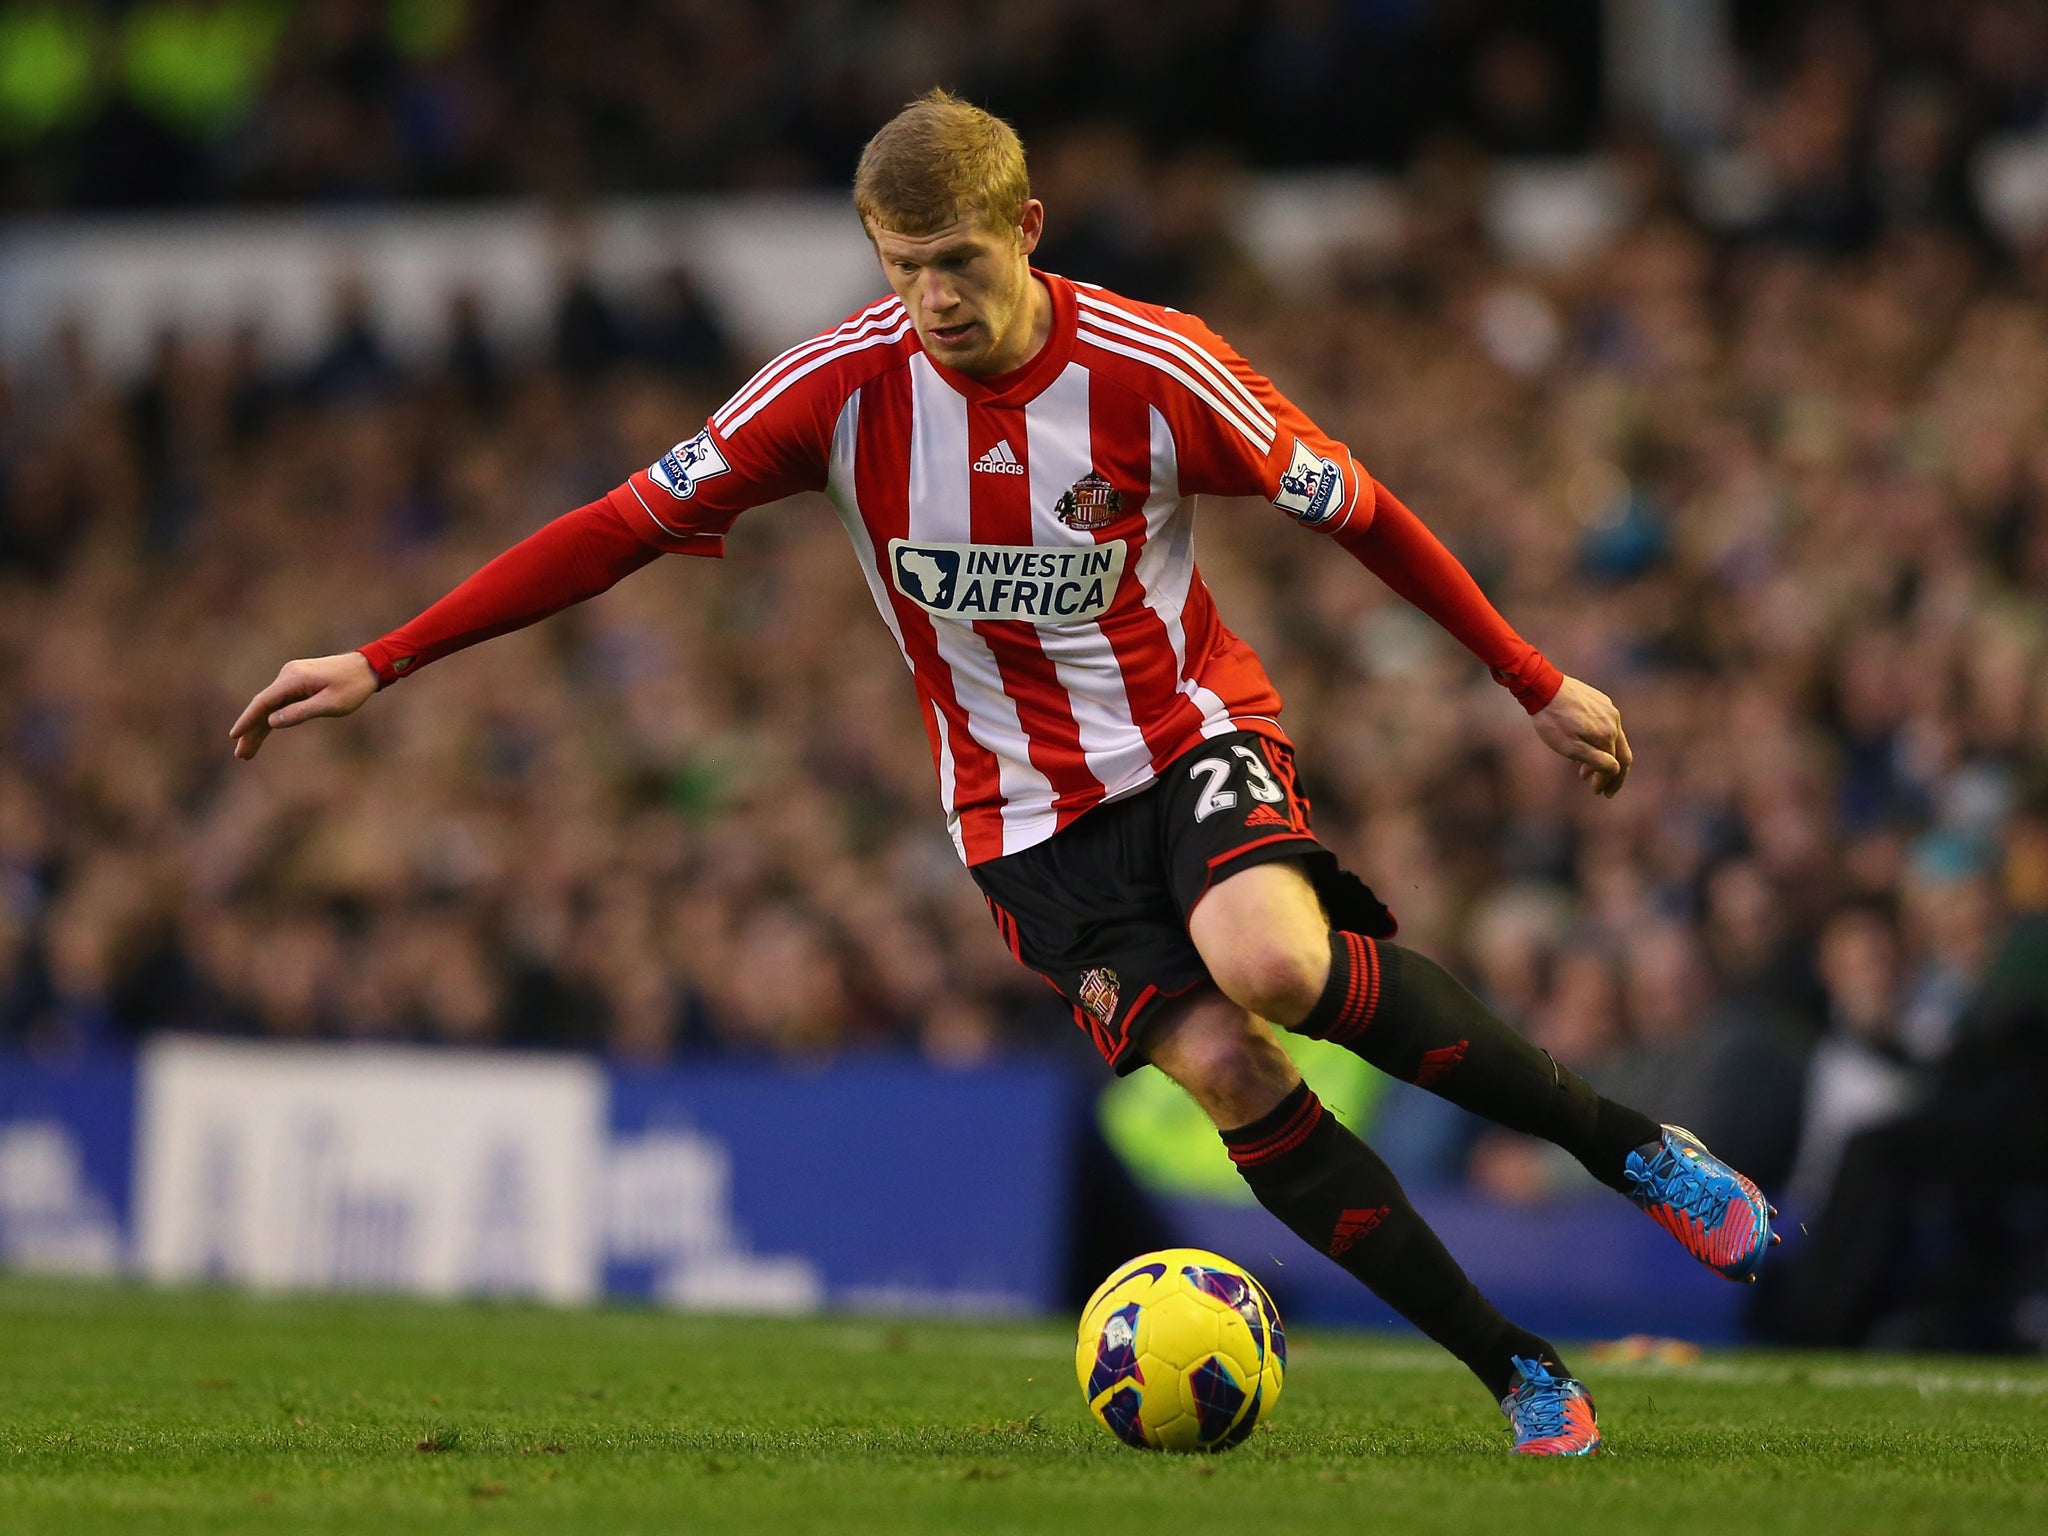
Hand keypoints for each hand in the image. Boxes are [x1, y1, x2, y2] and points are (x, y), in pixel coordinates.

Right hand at [229, 652, 377, 760]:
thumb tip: (272, 722)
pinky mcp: (298, 683)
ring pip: (270, 707)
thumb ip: (301, 712)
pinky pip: (280, 703)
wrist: (367, 667)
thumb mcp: (331, 704)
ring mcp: (292, 679)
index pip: (263, 702)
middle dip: (251, 731)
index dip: (247, 720)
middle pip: (263, 707)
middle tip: (241, 754)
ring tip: (247, 752)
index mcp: (294, 679)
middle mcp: (288, 676)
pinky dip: (272, 718)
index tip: (234, 735)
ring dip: (259, 728)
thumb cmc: (353, 686)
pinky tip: (264, 733)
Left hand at [1531, 674, 1631, 797]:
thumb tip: (1615, 770)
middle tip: (1601, 789)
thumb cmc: (1553, 721)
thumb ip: (1595, 761)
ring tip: (1583, 771)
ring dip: (1601, 757)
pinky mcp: (1600, 700)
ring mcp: (1608, 709)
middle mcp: (1613, 721)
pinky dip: (1597, 741)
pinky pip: (1604, 725)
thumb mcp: (1570, 748)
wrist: (1542, 686)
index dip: (1609, 781)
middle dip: (1611, 774)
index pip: (1617, 765)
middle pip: (1620, 752)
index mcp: (1608, 734)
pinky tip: (1581, 747)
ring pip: (1611, 738)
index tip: (1599, 792)